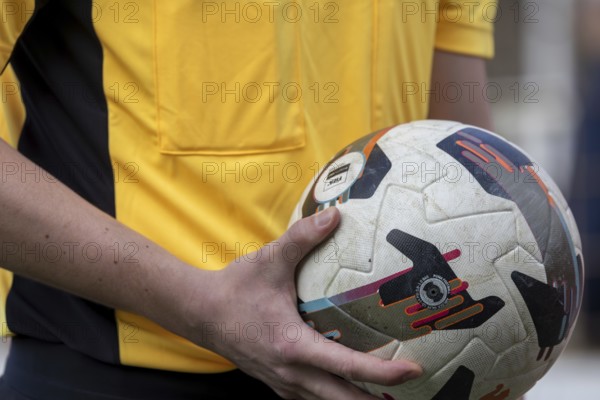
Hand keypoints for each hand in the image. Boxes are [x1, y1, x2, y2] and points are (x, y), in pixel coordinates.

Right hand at [184, 207, 421, 398]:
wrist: (200, 313)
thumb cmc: (235, 289)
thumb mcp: (269, 260)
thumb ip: (302, 237)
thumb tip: (334, 215)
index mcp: (292, 346)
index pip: (347, 367)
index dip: (384, 374)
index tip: (413, 371)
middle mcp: (290, 373)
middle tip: (409, 391)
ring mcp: (282, 383)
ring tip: (386, 394)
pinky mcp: (277, 383)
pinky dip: (335, 396)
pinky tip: (346, 386)